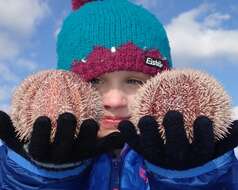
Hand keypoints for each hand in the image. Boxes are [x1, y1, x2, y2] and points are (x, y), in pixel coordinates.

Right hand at [0, 111, 122, 168]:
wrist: (55, 159)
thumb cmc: (37, 144)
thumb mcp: (17, 139)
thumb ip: (6, 130)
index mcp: (44, 152)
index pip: (40, 146)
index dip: (41, 134)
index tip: (43, 119)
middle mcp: (63, 156)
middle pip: (64, 147)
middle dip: (66, 132)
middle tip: (69, 116)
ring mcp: (80, 153)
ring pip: (86, 147)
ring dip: (90, 135)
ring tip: (92, 122)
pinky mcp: (94, 151)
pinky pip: (104, 147)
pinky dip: (113, 141)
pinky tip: (121, 133)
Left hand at [118, 110, 237, 169]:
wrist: (178, 172)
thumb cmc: (198, 152)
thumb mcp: (214, 148)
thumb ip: (226, 138)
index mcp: (196, 156)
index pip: (203, 146)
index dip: (204, 134)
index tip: (203, 120)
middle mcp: (177, 159)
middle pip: (176, 148)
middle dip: (174, 131)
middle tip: (172, 114)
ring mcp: (158, 158)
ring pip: (153, 148)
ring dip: (148, 133)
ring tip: (145, 119)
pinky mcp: (143, 154)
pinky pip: (135, 146)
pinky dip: (129, 136)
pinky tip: (124, 123)